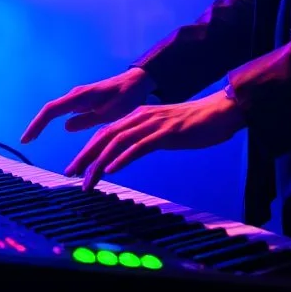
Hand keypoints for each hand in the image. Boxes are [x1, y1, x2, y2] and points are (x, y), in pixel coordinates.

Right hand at [21, 67, 152, 142]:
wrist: (136, 83)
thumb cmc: (126, 97)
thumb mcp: (109, 113)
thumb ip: (88, 119)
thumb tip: (65, 126)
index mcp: (80, 97)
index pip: (52, 110)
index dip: (38, 124)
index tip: (27, 139)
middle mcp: (76, 95)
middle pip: (50, 110)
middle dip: (36, 124)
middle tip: (26, 141)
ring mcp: (78, 97)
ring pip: (55, 110)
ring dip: (43, 122)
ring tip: (32, 138)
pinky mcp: (82, 101)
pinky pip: (63, 110)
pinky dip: (53, 120)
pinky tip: (51, 129)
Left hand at [65, 89, 245, 189]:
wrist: (220, 111)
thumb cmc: (195, 124)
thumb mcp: (164, 131)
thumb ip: (146, 139)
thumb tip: (129, 154)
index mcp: (139, 116)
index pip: (106, 133)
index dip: (88, 150)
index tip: (75, 168)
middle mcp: (142, 117)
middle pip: (106, 136)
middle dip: (85, 156)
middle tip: (70, 174)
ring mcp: (154, 124)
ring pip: (118, 142)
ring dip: (99, 163)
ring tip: (87, 180)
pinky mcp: (167, 133)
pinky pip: (140, 146)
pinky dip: (123, 158)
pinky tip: (112, 170)